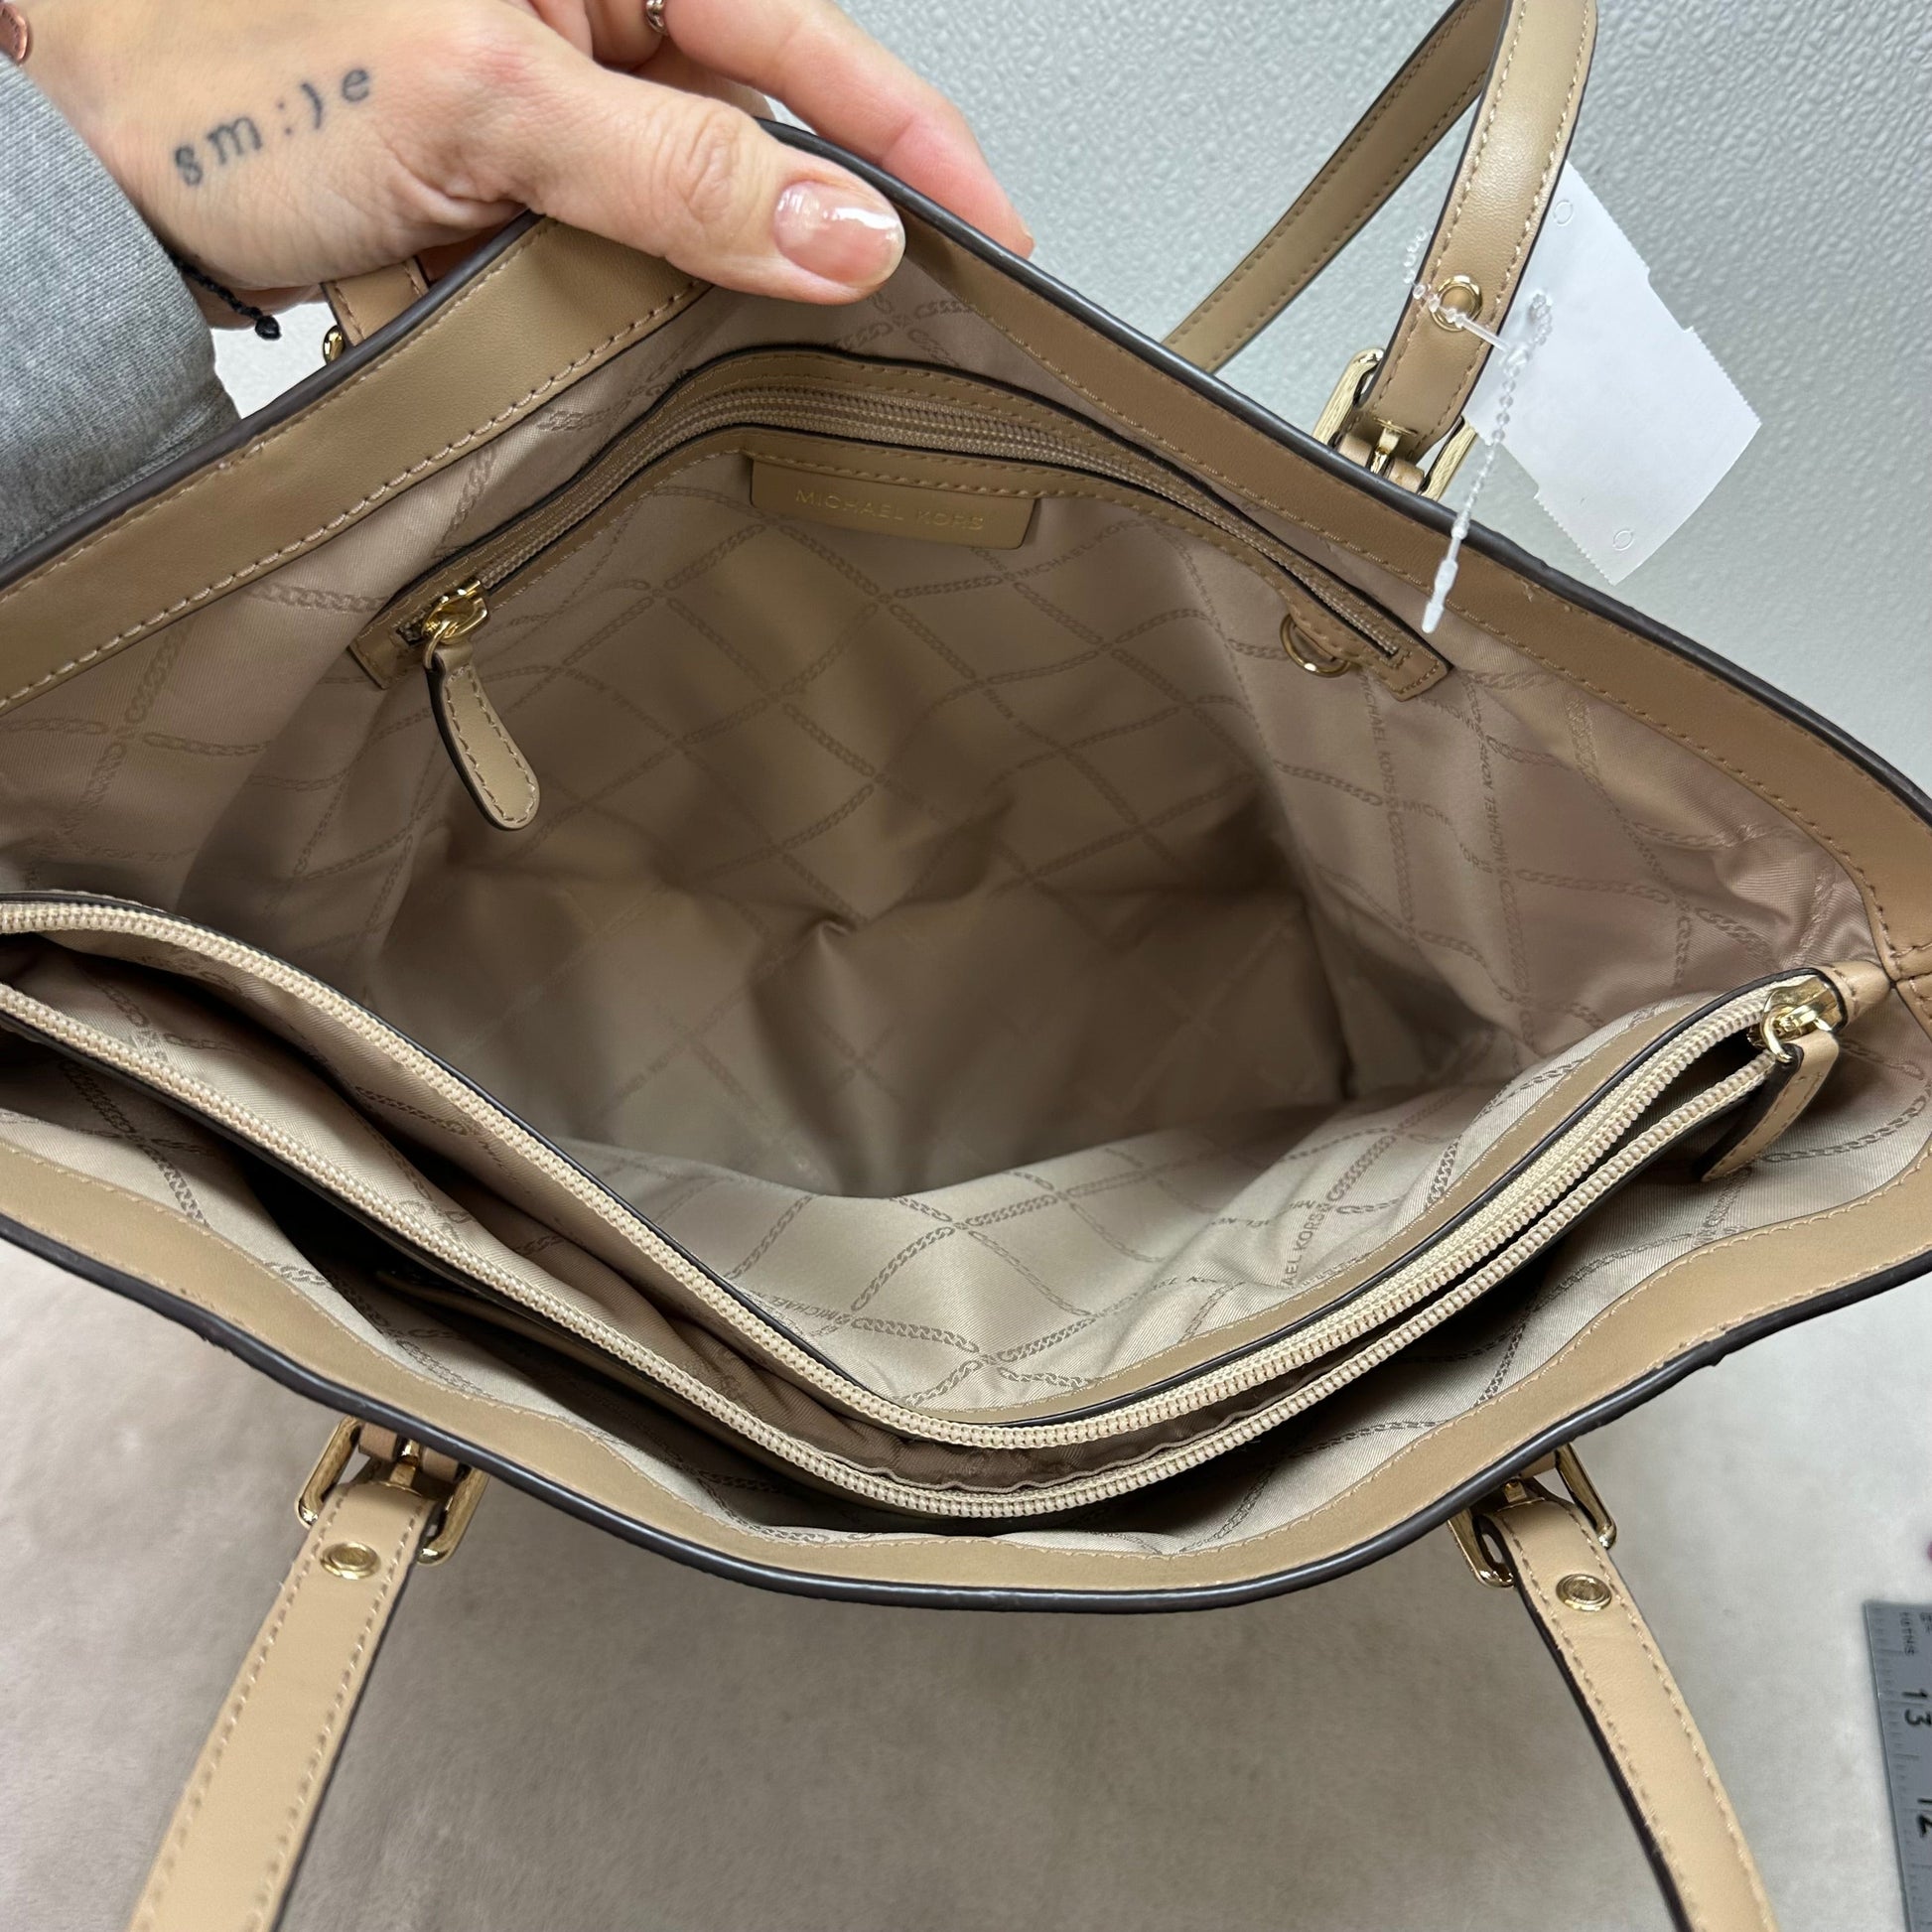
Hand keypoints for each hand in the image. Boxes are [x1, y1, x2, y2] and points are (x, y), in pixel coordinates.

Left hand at [26, 0, 1031, 319]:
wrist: (82, 154)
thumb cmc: (227, 70)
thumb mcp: (484, 104)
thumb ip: (679, 173)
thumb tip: (844, 233)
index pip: (812, 47)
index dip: (912, 151)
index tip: (994, 244)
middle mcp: (588, 23)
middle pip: (761, 142)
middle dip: (805, 245)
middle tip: (866, 343)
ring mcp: (549, 118)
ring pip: (682, 228)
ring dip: (681, 303)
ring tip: (668, 348)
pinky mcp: (508, 202)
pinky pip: (602, 274)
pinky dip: (597, 327)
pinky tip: (565, 346)